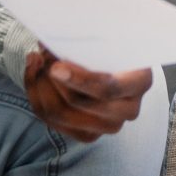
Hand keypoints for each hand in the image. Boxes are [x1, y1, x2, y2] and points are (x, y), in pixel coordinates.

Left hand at [23, 49, 153, 143]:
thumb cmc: (109, 47)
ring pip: (60, 114)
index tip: (55, 67)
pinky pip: (51, 121)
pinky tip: (35, 76)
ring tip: (35, 62)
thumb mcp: (106, 40)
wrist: (112, 64)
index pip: (108, 88)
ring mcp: (109, 126)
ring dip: (40, 86)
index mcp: (140, 81)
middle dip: (51, 79)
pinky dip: (37, 96)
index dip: (79, 80)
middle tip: (40, 55)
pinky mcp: (88, 135)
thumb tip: (51, 42)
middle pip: (79, 103)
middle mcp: (129, 109)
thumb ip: (85, 42)